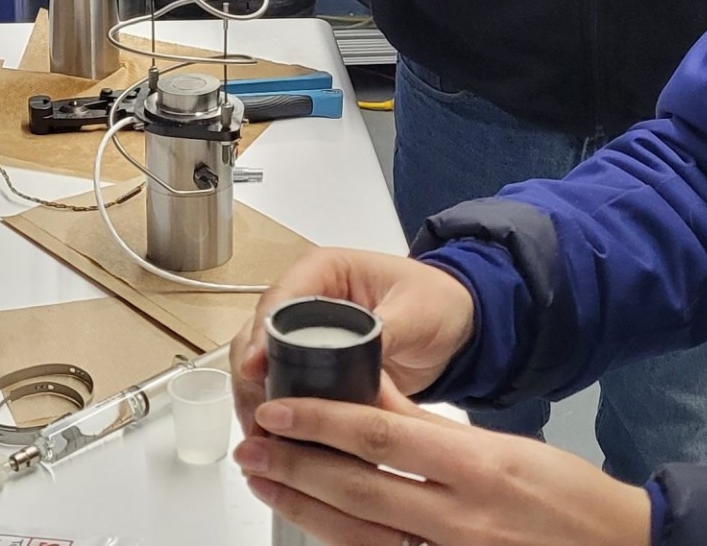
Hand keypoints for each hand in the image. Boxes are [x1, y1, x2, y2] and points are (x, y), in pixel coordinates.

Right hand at [230, 249, 476, 436]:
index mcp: (324, 271)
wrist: (456, 326)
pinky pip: (279, 382)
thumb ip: (383, 329)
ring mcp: (304, 331)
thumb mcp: (415, 311)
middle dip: (250, 375)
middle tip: (256, 416)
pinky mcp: (311, 362)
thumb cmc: (437, 301)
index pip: (278, 300)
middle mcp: (305, 297)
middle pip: (257, 332)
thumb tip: (354, 353)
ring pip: (259, 360)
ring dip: (255, 396)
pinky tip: (275, 437)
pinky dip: (273, 407)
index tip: (255, 368)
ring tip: (261, 433)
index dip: (261, 335)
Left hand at [237, 378, 652, 545]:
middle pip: (358, 488)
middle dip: (295, 466)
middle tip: (252, 446)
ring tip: (266, 479)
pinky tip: (315, 522)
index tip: (278, 409)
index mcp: (477, 465)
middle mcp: (460, 517)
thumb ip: (427, 424)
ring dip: (305, 505)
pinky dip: (343, 540)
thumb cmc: (563, 495)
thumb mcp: (499, 444)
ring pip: (359, 533)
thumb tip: (366, 395)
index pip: (380, 436)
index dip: (320, 422)